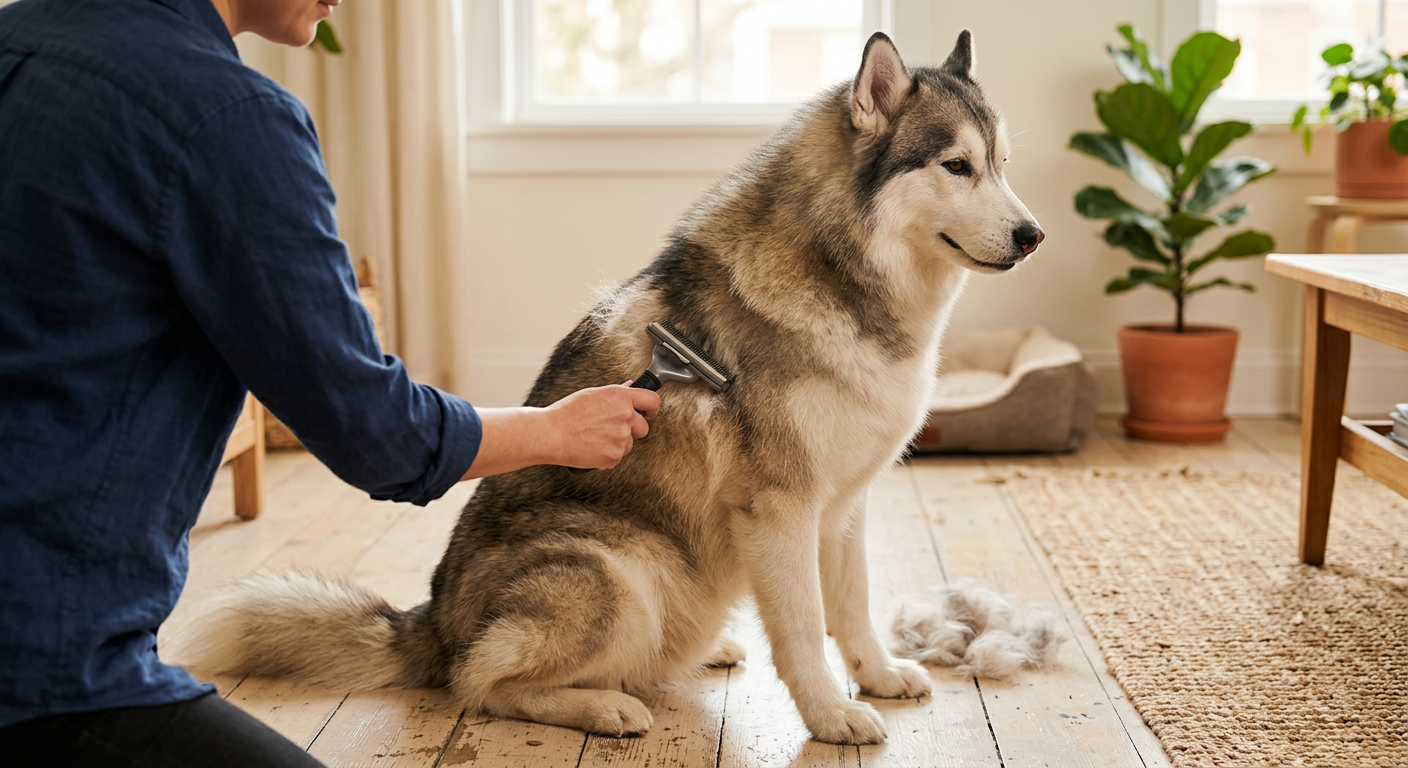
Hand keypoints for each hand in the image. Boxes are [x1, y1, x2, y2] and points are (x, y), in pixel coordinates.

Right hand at [462, 384, 660, 479]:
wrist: (552, 434)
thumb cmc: (567, 413)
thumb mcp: (593, 395)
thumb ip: (615, 394)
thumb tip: (630, 388)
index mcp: (620, 397)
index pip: (652, 401)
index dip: (652, 408)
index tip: (649, 412)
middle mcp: (625, 416)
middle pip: (643, 427)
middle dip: (631, 429)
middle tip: (610, 428)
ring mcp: (621, 438)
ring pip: (629, 443)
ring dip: (618, 442)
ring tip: (595, 437)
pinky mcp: (614, 456)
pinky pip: (617, 456)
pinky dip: (607, 454)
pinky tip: (592, 447)